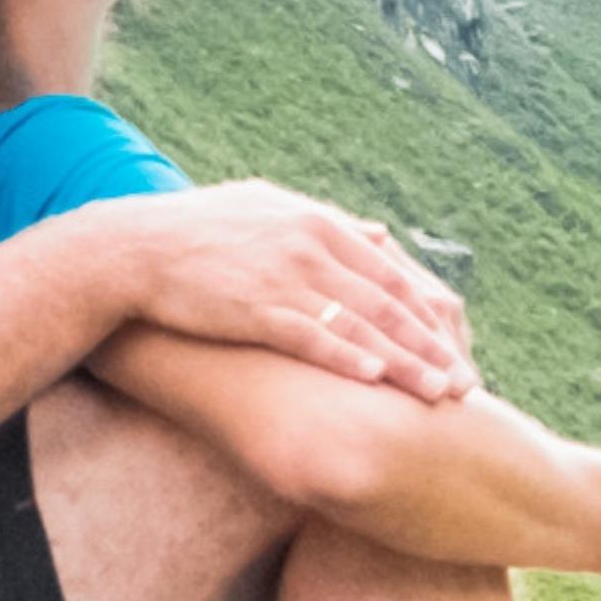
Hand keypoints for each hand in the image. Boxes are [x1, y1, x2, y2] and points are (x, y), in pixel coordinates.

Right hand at [57, 181, 472, 399]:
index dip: (427, 311)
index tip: (456, 342)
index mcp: (318, 223)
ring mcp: (287, 277)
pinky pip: (314, 337)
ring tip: (440, 392)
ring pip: (363, 325)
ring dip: (406, 362)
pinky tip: (378, 380)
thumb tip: (377, 232)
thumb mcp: (268, 208)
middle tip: (466, 380)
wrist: (134, 249)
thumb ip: (327, 222)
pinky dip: (349, 358)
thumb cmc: (197, 231)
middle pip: (388, 302)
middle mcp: (312, 247)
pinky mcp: (258, 308)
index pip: (390, 272)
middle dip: (432, 345)